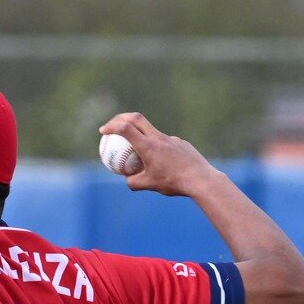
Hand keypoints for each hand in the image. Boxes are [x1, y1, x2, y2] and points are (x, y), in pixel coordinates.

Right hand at [99, 113, 222, 198]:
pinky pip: (165, 144)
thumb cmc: (173, 182)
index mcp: (148, 147)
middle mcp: (159, 138)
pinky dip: (159, 151)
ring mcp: (171, 139)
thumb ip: (133, 182)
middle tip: (114, 125)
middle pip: (137, 118)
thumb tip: (127, 179)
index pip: (125, 129)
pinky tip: (165, 165)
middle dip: (122, 118)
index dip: (112, 127)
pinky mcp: (181, 143)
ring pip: (152, 133)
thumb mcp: (149, 185)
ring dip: (142, 138)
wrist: (200, 179)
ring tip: (141, 157)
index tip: (103, 131)